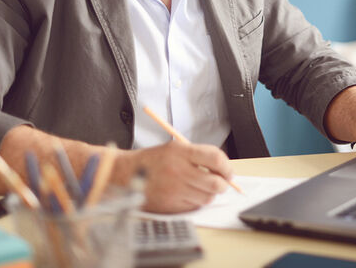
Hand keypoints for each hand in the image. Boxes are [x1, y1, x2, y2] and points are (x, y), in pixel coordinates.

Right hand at [117, 141, 233, 212]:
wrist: (127, 174)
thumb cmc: (153, 160)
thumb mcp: (175, 148)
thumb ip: (199, 156)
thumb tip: (223, 169)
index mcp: (181, 152)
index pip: (215, 158)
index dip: (227, 167)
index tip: (228, 172)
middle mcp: (178, 171)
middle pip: (215, 183)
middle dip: (223, 184)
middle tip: (222, 182)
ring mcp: (174, 190)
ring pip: (207, 197)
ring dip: (209, 193)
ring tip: (200, 187)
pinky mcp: (171, 205)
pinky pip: (194, 206)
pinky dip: (196, 201)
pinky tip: (188, 193)